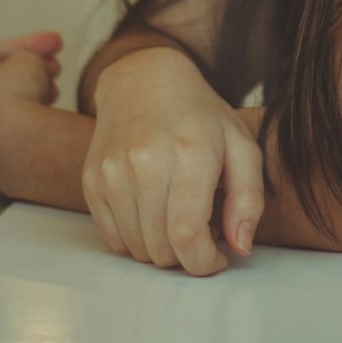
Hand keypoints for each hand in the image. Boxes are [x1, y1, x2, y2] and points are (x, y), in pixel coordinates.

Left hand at [0, 30, 63, 188]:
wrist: (17, 146)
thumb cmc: (14, 95)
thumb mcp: (28, 59)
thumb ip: (28, 56)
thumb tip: (31, 68)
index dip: (31, 44)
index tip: (55, 43)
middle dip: (30, 72)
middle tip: (55, 67)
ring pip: (1, 108)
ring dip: (29, 95)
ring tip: (53, 92)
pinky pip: (4, 133)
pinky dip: (23, 122)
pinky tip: (43, 117)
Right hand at [82, 48, 263, 276]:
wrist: (144, 80)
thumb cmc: (199, 115)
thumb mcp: (240, 143)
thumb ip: (249, 197)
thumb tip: (241, 247)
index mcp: (189, 152)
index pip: (187, 236)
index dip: (204, 262)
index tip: (217, 257)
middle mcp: (145, 162)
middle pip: (162, 249)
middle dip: (186, 254)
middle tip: (199, 228)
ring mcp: (113, 171)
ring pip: (137, 249)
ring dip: (161, 248)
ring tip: (177, 215)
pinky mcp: (92, 181)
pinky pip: (114, 240)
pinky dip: (136, 238)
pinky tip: (152, 212)